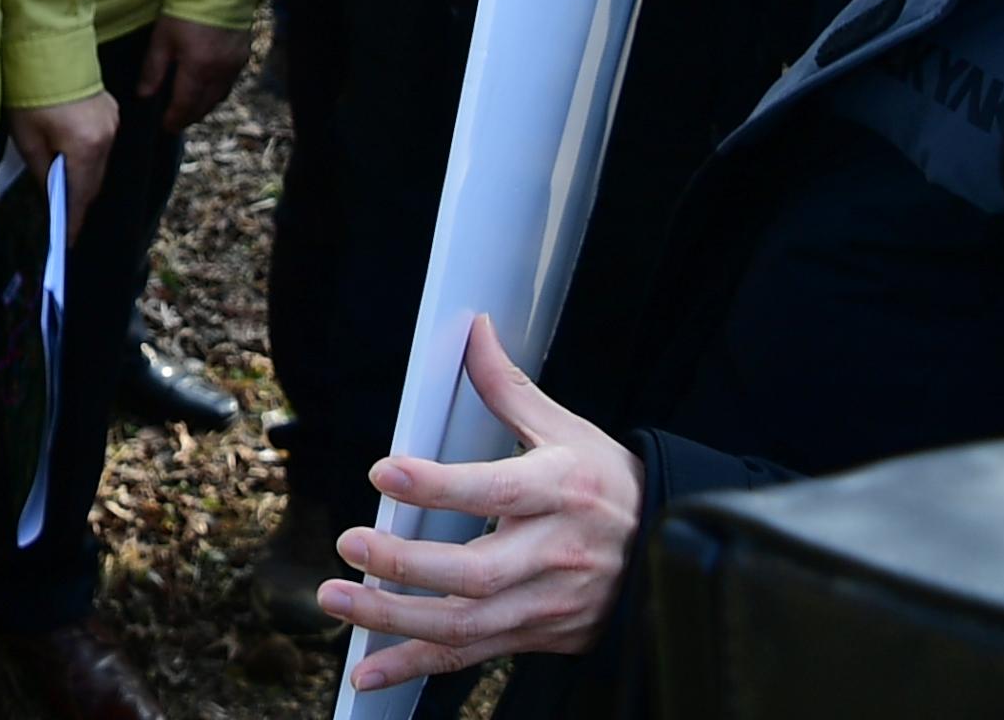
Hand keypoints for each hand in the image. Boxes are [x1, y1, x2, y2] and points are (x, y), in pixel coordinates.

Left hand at [9, 90, 118, 234]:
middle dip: (79, 202)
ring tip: (65, 193)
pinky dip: (89, 158)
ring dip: (84, 179)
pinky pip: (103, 146)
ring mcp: (113, 122)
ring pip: (100, 165)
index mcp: (86, 147)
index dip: (73, 221)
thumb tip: (50, 194)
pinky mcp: (111, 111)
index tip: (66, 241)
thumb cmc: (30, 92)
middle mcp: (107, 137)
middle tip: (63, 220)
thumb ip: (43, 172)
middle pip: (95, 183)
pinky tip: (73, 162)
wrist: (46, 47)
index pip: (81, 196)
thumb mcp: (27, 138)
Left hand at [136, 13, 252, 133]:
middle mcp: (220, 73)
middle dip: (189, 117)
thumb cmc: (186, 8)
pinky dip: (216, 92)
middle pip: (204, 106)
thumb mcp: (162, 38)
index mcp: (198, 70)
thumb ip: (153, 69)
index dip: (174, 119)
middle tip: (176, 122)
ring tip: (190, 108)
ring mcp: (235, 66)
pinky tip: (206, 88)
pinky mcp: (243, 56)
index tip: (165, 127)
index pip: (185, 106)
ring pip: (219, 97)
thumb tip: (144, 96)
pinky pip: (229, 84)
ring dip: (204, 107)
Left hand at [320, 314, 642, 690]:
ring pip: (466, 624)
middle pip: (476, 572)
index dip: (438, 485)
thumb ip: (508, 388)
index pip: (496, 489)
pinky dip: (415, 667)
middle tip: (349, 543)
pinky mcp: (537, 638)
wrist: (667, 550)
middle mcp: (555, 554)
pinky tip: (369, 671)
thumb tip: (472, 332)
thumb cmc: (610, 485)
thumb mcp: (568, 431)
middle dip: (406, 563)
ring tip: (336, 600)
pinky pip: (470, 657)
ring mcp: (546, 605)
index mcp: (562, 492)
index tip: (385, 473)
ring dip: (395, 619)